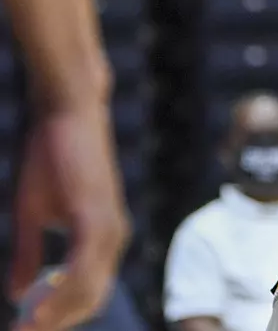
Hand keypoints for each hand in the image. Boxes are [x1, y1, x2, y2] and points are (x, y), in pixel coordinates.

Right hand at [10, 102, 128, 329]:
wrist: (69, 113)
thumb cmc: (51, 158)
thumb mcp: (34, 214)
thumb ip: (30, 253)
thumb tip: (17, 294)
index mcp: (103, 237)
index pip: (88, 294)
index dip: (57, 319)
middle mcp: (114, 236)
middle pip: (90, 300)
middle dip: (54, 325)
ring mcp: (110, 227)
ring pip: (87, 291)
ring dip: (54, 318)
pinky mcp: (97, 216)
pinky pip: (83, 269)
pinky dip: (59, 295)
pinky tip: (34, 313)